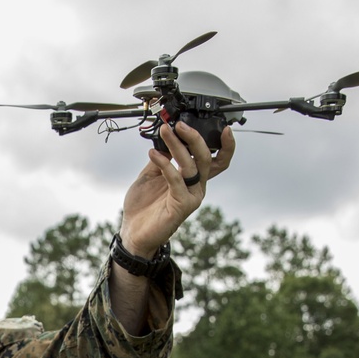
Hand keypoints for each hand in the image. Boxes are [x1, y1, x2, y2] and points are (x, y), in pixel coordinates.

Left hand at [119, 121, 234, 259]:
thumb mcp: (151, 174)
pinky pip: (176, 179)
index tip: (225, 128)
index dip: (225, 146)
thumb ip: (161, 157)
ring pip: (191, 165)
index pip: (216, 160)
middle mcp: (196, 187)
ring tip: (164, 132)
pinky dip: (165, 164)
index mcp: (193, 178)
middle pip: (205, 158)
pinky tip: (153, 154)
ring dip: (176, 145)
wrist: (133, 232)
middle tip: (180, 125)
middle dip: (194, 138)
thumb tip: (166, 136)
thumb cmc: (143, 206)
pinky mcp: (182, 205)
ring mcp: (191, 196)